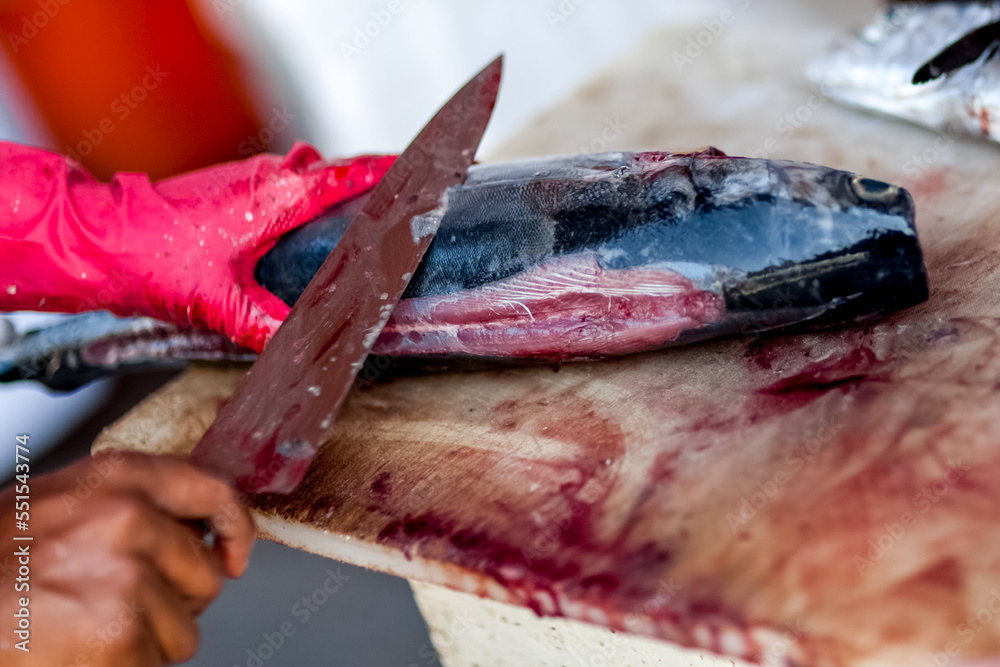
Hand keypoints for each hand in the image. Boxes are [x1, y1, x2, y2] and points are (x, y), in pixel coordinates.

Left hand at [0, 141, 395, 351]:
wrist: (105, 238)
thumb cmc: (160, 263)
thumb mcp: (224, 305)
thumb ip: (270, 327)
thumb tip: (310, 354)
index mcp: (274, 199)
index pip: (344, 178)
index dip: (384, 173)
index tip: (417, 167)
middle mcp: (265, 178)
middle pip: (333, 169)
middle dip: (368, 177)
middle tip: (399, 192)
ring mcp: (247, 176)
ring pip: (307, 171)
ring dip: (335, 183)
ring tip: (362, 208)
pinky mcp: (231, 183)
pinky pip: (284, 177)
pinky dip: (306, 190)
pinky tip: (305, 222)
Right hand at [0, 451, 254, 665]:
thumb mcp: (58, 504)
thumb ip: (126, 505)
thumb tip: (191, 528)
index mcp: (116, 478)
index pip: (211, 490)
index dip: (234, 528)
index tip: (234, 553)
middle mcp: (129, 518)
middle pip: (205, 576)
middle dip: (173, 601)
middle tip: (115, 604)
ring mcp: (126, 575)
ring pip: (185, 629)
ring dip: (148, 640)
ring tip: (88, 627)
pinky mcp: (119, 633)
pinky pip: (156, 664)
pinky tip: (81, 651)